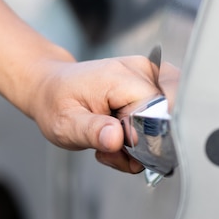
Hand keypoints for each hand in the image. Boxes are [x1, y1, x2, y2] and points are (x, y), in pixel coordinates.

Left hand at [27, 56, 178, 172]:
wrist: (53, 86)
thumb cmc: (57, 103)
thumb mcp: (65, 124)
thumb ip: (92, 131)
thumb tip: (116, 138)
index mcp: (120, 77)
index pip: (155, 113)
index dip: (140, 140)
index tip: (116, 149)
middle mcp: (141, 69)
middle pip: (164, 116)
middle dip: (141, 142)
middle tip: (112, 146)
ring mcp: (149, 72)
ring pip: (165, 116)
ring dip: (142, 137)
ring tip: (114, 136)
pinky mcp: (153, 78)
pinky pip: (162, 110)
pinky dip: (145, 127)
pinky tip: (123, 127)